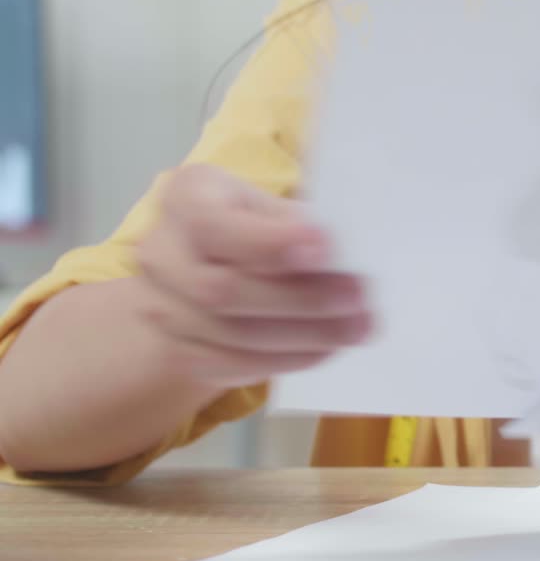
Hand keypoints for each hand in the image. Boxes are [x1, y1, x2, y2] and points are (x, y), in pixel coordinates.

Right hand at [135, 164, 370, 387]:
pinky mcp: (180, 349)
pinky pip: (231, 364)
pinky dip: (286, 359)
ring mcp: (162, 305)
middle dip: (300, 298)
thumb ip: (302, 226)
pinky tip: (326, 348)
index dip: (270, 243)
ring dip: (303, 335)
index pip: (213, 225)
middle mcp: (160, 250)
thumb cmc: (261, 226)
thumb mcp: (278, 207)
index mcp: (187, 196)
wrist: (218, 266)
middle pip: (221, 289)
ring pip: (230, 334)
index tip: (326, 247)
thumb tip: (344, 260)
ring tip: (355, 328)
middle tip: (358, 299)